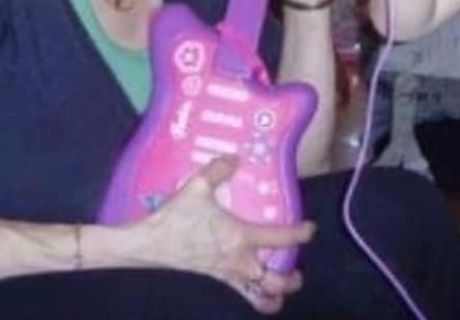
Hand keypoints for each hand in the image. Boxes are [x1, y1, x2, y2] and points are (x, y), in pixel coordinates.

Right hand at [143, 156, 312, 312]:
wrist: (149, 247)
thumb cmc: (176, 218)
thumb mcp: (197, 187)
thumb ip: (219, 169)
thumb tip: (234, 158)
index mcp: (240, 237)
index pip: (281, 238)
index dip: (300, 234)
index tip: (310, 229)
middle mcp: (239, 262)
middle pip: (275, 280)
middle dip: (291, 279)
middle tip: (297, 273)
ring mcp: (227, 278)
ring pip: (259, 298)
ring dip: (274, 297)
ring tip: (282, 292)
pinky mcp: (213, 286)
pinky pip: (238, 299)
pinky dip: (250, 301)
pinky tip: (251, 295)